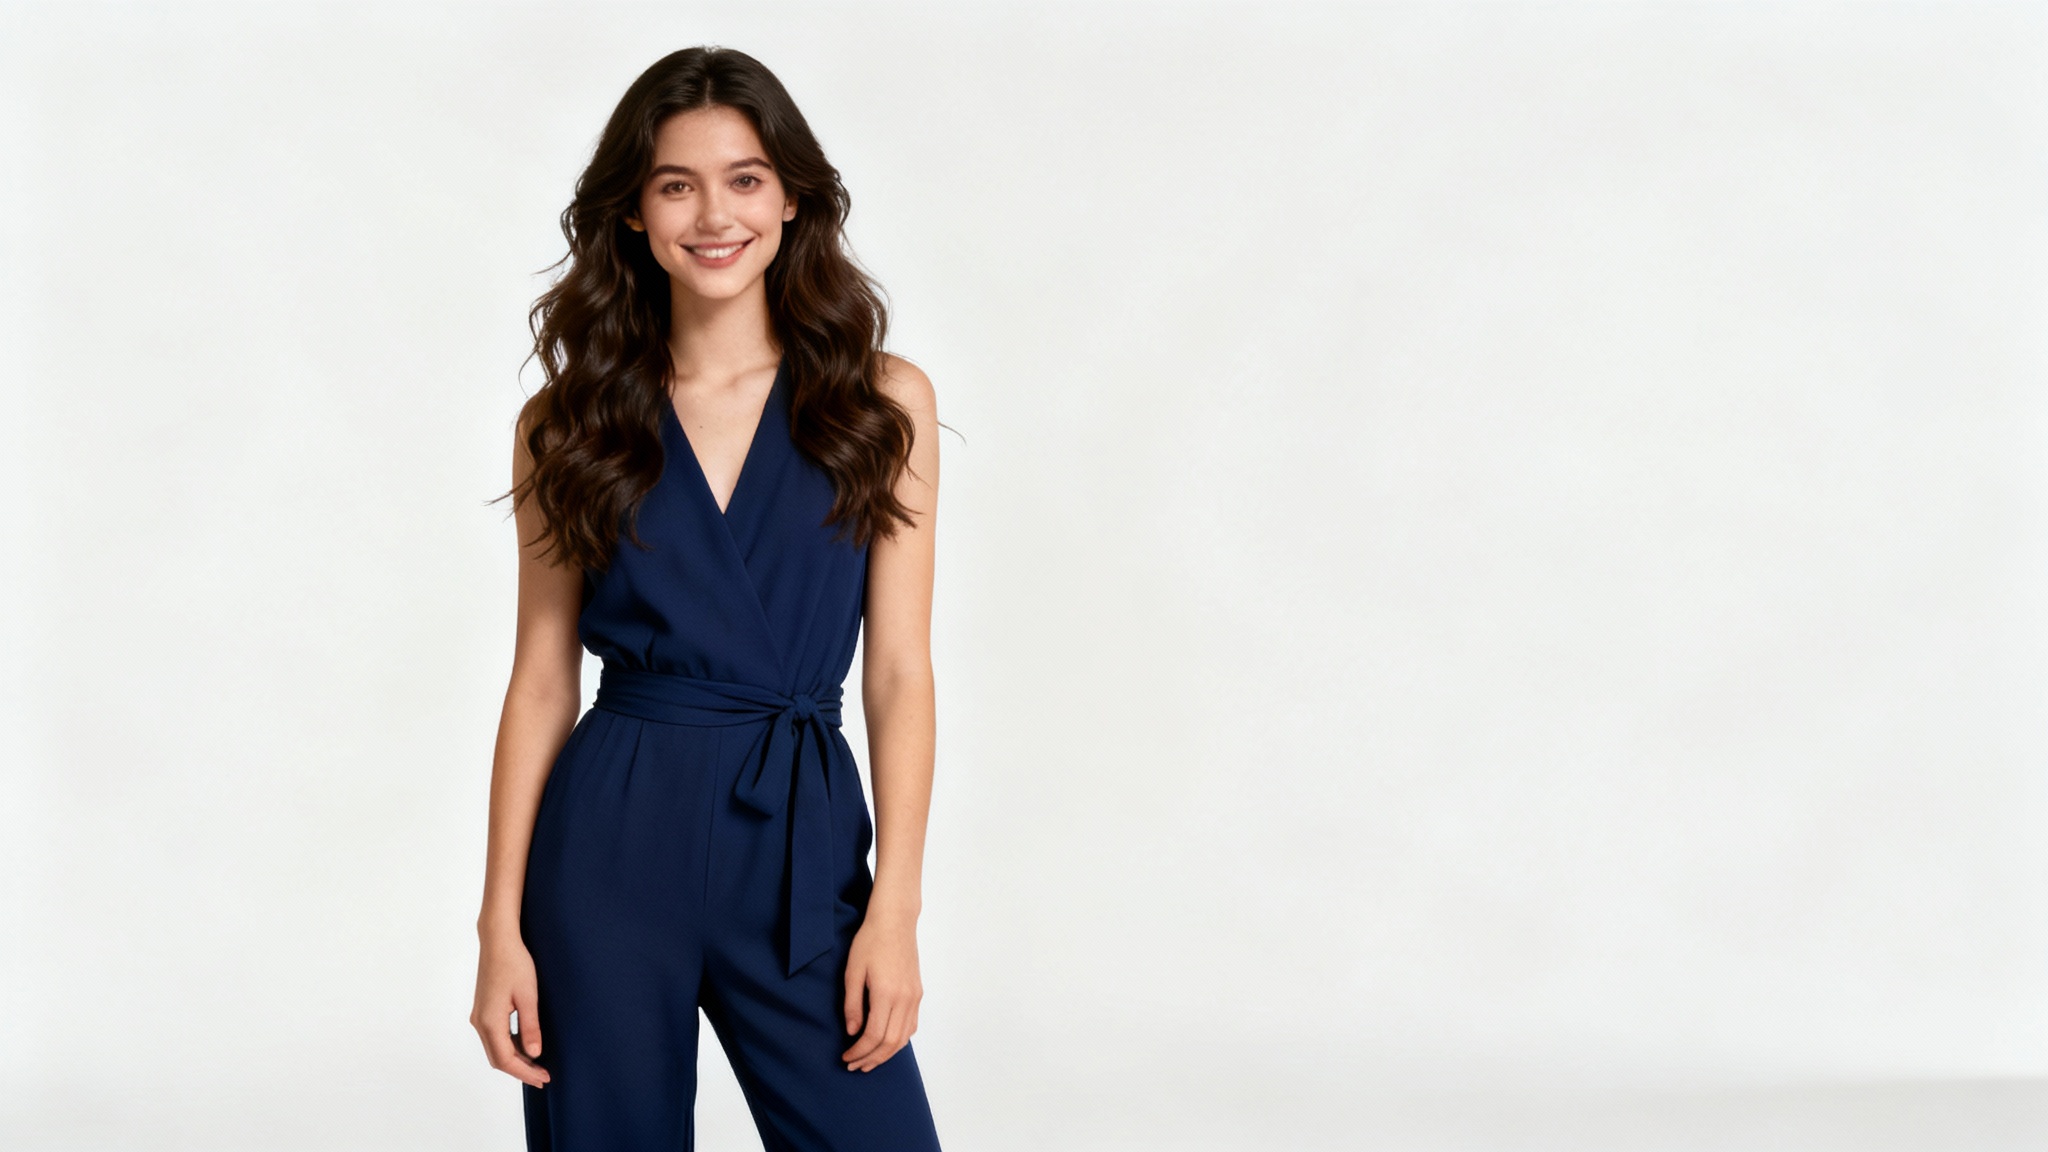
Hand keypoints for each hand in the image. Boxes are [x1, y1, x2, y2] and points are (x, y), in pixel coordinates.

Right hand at [470, 933, 551, 1087]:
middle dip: (520, 1070)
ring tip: (538, 1065)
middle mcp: (480, 1022)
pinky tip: (526, 1046)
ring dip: (515, 1060)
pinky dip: (510, 1047)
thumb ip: (531, 1026)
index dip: (525, 1072)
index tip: (544, 1078)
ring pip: (495, 1049)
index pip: (506, 1059)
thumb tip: (535, 1053)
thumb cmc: (515, 964)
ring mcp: (479, 1017)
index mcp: (490, 1021)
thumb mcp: (528, 996)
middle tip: (543, 1077)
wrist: (498, 941)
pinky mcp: (483, 1011)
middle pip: (498, 1058)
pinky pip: (495, 1037)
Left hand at [841, 907, 921, 1071]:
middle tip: (854, 1065)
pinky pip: (911, 1026)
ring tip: (868, 1060)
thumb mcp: (852, 972)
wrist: (895, 922)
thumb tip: (852, 1031)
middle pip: (890, 1043)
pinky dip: (898, 1040)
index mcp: (886, 993)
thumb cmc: (870, 942)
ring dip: (886, 1054)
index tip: (846, 1056)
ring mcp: (914, 997)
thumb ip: (852, 1004)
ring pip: (903, 1038)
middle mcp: (905, 999)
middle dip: (871, 1059)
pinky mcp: (917, 993)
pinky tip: (885, 1043)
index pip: (874, 1036)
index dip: (859, 1051)